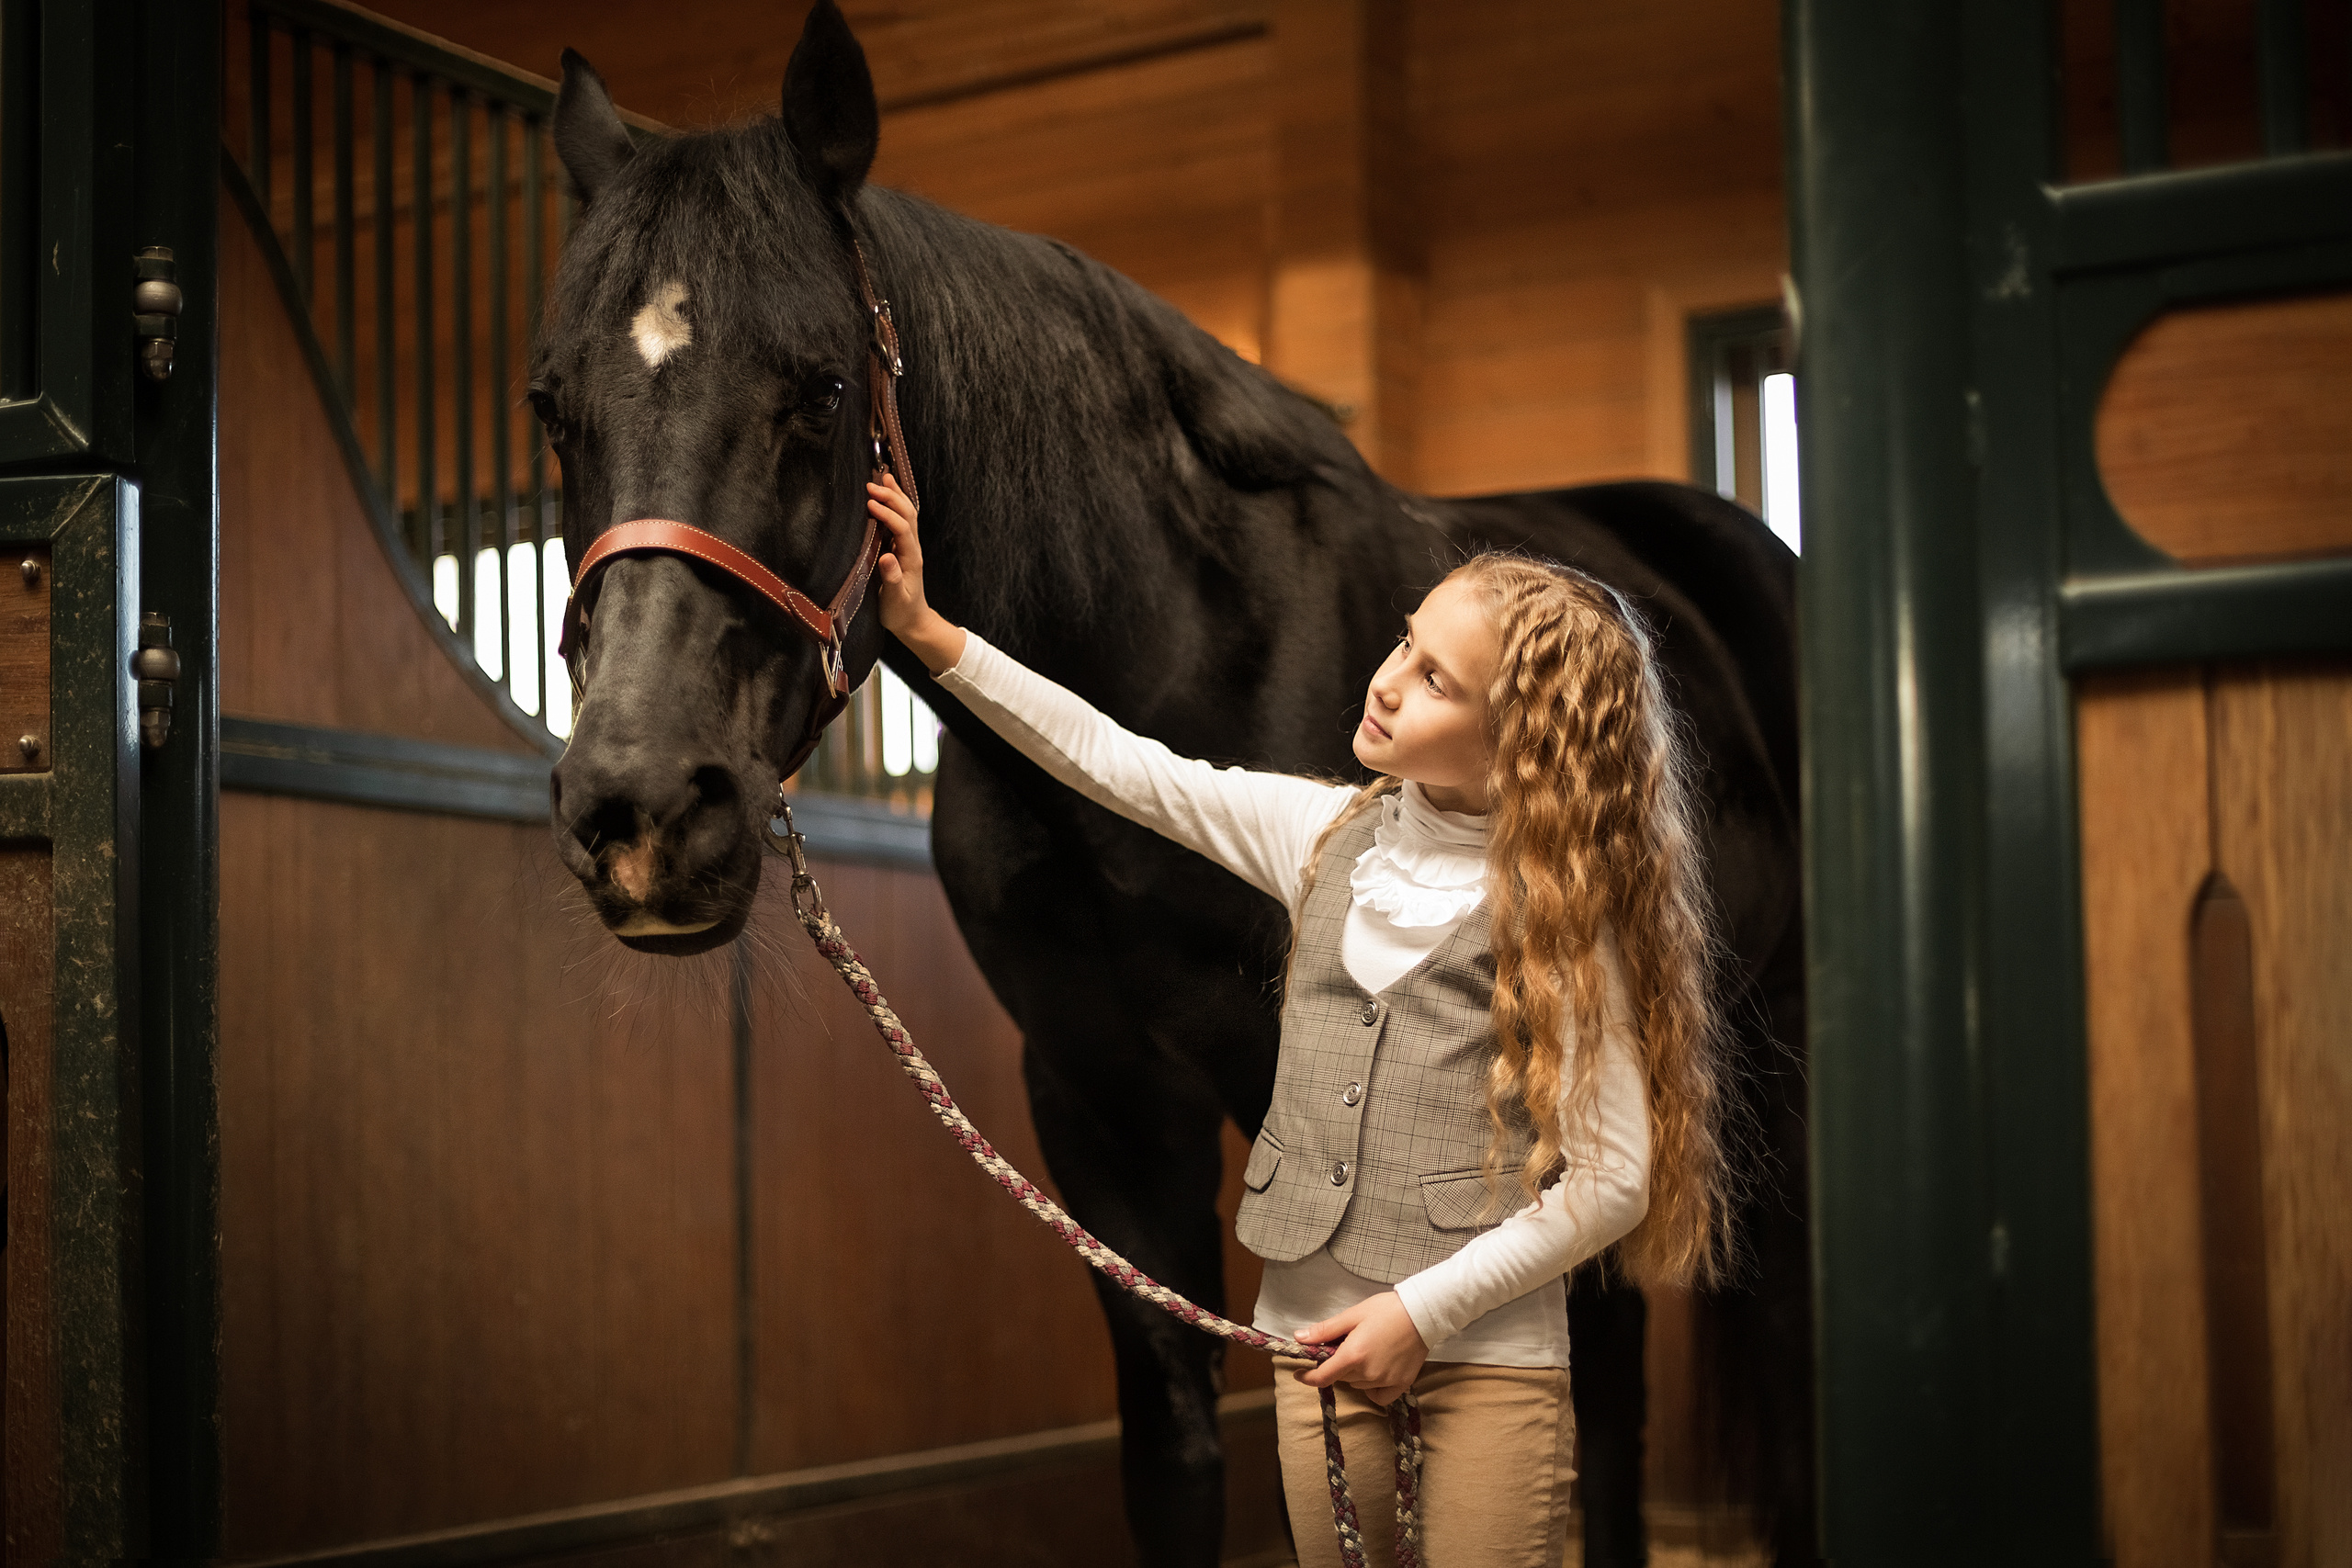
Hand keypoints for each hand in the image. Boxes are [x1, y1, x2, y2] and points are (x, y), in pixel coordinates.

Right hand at [869, 472, 964, 673]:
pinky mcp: (902, 549)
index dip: (887, 514)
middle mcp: (912, 549)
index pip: (901, 529)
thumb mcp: (895, 600)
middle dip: (892, 497)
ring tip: (884, 478)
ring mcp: (908, 547)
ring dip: (896, 496)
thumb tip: (887, 557)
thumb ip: (892, 579)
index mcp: (911, 558)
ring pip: (906, 515)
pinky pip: (901, 521)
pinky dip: (895, 505)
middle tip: (872, 484)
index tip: (870, 504)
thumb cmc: (901, 613)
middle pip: (907, 515)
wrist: (913, 622)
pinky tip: (886, 496)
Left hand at [1295, 1291, 1427, 1406]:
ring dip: (1354, 1374)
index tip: (1299, 1373)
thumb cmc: (1386, 1309)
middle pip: (1341, 1377)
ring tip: (1364, 1352)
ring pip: (1358, 1385)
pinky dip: (1372, 1389)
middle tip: (1344, 1346)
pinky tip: (1374, 1374)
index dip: (1307, 1377)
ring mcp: (1386, 1380)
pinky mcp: (1401, 1384)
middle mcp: (1368, 1373)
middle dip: (1336, 1365)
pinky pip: (1378, 1396)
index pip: (1322, 1376)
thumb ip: (1325, 1330)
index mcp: (1354, 1355)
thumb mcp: (1353, 1315)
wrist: (1422, 1312)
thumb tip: (1299, 1338)